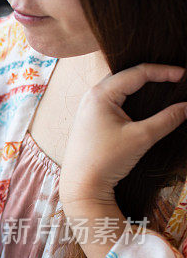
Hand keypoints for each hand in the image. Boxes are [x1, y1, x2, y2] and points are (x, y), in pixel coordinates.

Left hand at [60, 63, 186, 206]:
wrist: (81, 185)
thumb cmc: (105, 160)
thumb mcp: (141, 137)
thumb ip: (168, 119)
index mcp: (101, 94)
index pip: (138, 72)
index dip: (165, 71)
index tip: (185, 75)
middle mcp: (92, 96)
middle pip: (128, 76)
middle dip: (153, 74)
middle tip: (176, 79)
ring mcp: (89, 107)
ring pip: (120, 87)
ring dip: (141, 86)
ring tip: (165, 88)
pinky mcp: (91, 119)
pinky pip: (114, 99)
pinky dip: (131, 98)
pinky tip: (146, 104)